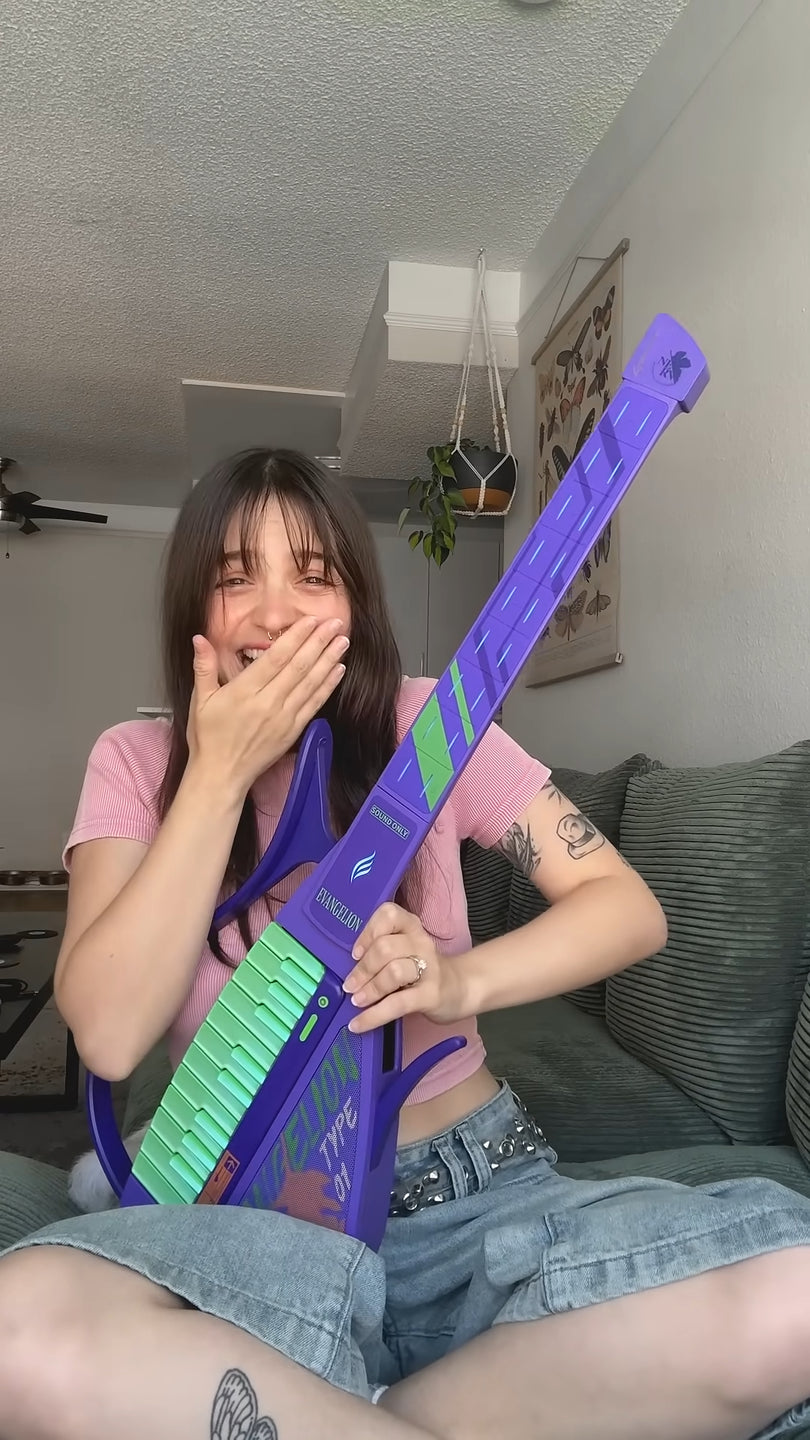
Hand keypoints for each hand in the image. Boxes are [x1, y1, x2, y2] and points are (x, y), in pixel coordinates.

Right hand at [187, 616, 348, 798]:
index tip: (310, 620)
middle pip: (298, 667)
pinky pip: (314, 703)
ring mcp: (284, 718)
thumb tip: (199, 638)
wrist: (221, 775)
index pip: (276, 658)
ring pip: (310, 683)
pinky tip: (339, 670)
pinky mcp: (293, 730)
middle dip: (319, 642)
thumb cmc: (209, 738)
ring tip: (343, 641)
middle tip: (335, 622)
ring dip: (329, 660)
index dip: (296, 638)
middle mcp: (268, 703)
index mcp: (244, 691)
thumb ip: (203, 667)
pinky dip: (328, 686)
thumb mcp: (199, 700)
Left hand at [342, 902, 466, 1033]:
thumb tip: (350, 972)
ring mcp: (429, 969)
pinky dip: (373, 1015)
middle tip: (350, 985)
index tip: (355, 953)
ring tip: (356, 1001)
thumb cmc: (425, 969)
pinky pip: (397, 1004)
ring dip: (369, 988)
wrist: (461, 988)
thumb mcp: (406, 951)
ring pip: (393, 972)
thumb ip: (382, 952)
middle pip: (385, 947)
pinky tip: (358, 1024)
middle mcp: (421, 943)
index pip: (389, 915)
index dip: (368, 933)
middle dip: (363, 968)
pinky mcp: (431, 995)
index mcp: (411, 928)